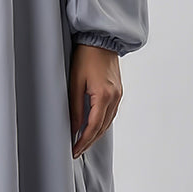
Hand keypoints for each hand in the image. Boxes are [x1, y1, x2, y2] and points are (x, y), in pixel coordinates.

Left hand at [69, 43, 121, 157]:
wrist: (101, 39)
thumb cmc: (85, 56)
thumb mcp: (75, 82)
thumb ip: (75, 107)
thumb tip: (73, 127)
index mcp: (104, 96)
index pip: (92, 127)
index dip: (82, 141)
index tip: (74, 151)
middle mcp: (115, 98)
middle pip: (102, 128)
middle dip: (89, 142)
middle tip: (76, 151)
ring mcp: (118, 95)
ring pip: (107, 122)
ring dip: (95, 134)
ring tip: (83, 143)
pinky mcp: (118, 91)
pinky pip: (111, 114)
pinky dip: (101, 123)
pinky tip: (93, 127)